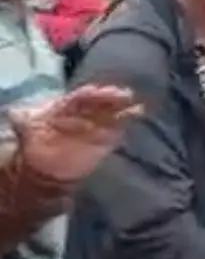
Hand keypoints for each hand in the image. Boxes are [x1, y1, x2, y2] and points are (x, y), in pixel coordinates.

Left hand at [11, 85, 141, 184]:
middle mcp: (84, 112)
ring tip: (136, 105)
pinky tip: (138, 114)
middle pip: (101, 102)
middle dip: (112, 97)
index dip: (91, 94)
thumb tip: (12, 113)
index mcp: (66, 106)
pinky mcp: (107, 138)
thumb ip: (23, 121)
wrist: (45, 168)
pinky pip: (120, 127)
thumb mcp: (26, 130)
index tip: (101, 91)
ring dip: (124, 108)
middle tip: (125, 94)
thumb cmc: (36, 144)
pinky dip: (129, 120)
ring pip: (113, 112)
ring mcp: (97, 124)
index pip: (81, 97)